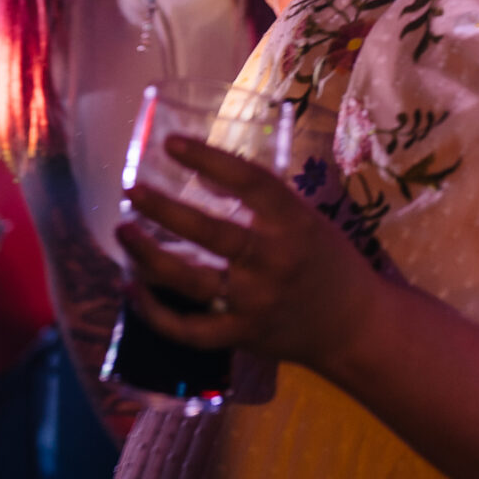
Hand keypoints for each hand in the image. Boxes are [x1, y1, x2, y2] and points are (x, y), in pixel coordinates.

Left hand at [115, 135, 383, 374]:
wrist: (354, 327)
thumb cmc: (328, 262)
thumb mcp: (307, 219)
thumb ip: (260, 201)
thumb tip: (200, 174)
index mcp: (294, 223)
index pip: (249, 182)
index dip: (209, 159)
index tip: (171, 143)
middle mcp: (274, 261)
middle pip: (212, 233)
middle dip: (165, 211)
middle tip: (132, 190)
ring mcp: (255, 302)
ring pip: (191, 281)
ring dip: (149, 257)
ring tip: (123, 233)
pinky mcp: (241, 335)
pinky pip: (188, 329)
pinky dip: (155, 312)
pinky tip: (133, 287)